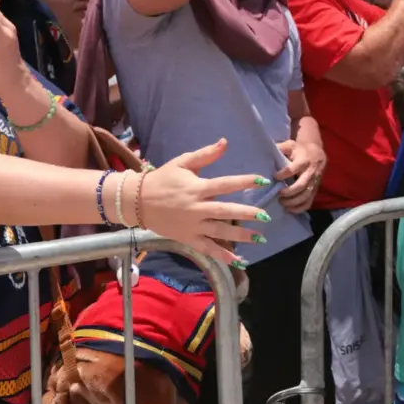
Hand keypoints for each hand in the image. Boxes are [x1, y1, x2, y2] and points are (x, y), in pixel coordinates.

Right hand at [138, 140, 270, 262]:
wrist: (137, 201)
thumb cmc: (162, 179)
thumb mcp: (183, 162)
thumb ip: (205, 155)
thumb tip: (225, 143)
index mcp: (197, 188)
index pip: (225, 184)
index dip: (244, 182)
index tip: (262, 181)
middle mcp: (196, 208)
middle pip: (225, 211)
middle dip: (247, 214)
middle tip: (266, 216)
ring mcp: (192, 225)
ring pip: (219, 232)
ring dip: (240, 236)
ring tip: (260, 237)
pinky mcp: (187, 238)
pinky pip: (207, 249)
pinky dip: (222, 256)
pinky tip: (238, 261)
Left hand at [274, 138, 326, 214]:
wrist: (318, 154)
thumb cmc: (300, 150)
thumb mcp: (291, 145)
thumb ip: (280, 148)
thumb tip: (266, 152)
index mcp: (303, 160)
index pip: (292, 169)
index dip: (282, 174)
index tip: (274, 177)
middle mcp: (310, 172)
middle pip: (300, 185)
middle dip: (288, 192)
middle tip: (278, 194)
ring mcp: (314, 183)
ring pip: (305, 196)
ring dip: (293, 201)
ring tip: (282, 202)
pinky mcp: (315, 190)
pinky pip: (309, 202)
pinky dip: (299, 208)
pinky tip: (289, 209)